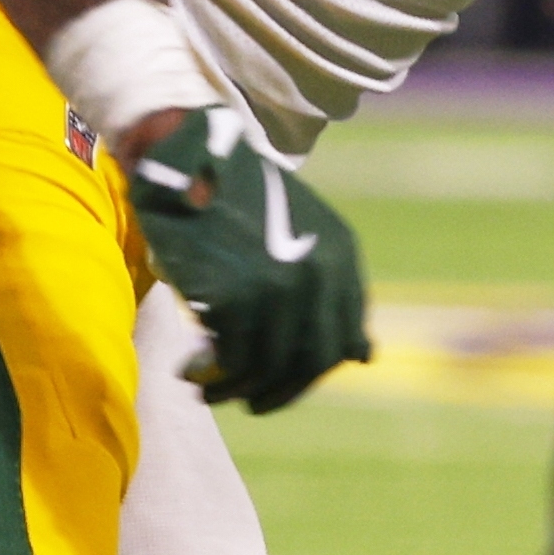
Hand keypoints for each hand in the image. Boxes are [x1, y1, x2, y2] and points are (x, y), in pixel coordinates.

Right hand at [113, 104, 370, 411]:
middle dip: (279, 391)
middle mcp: (319, 273)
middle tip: (250, 401)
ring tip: (208, 389)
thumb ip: (330, 292)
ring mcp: (279, 286)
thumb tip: (366, 357)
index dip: (311, 372)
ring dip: (236, 389)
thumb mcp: (301, 235)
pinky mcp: (236, 295)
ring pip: (268, 367)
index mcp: (341, 255)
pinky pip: (231, 359)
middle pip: (309, 361)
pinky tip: (190, 370)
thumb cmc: (237, 197)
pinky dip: (210, 375)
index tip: (282, 383)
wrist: (188, 153)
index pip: (341, 339)